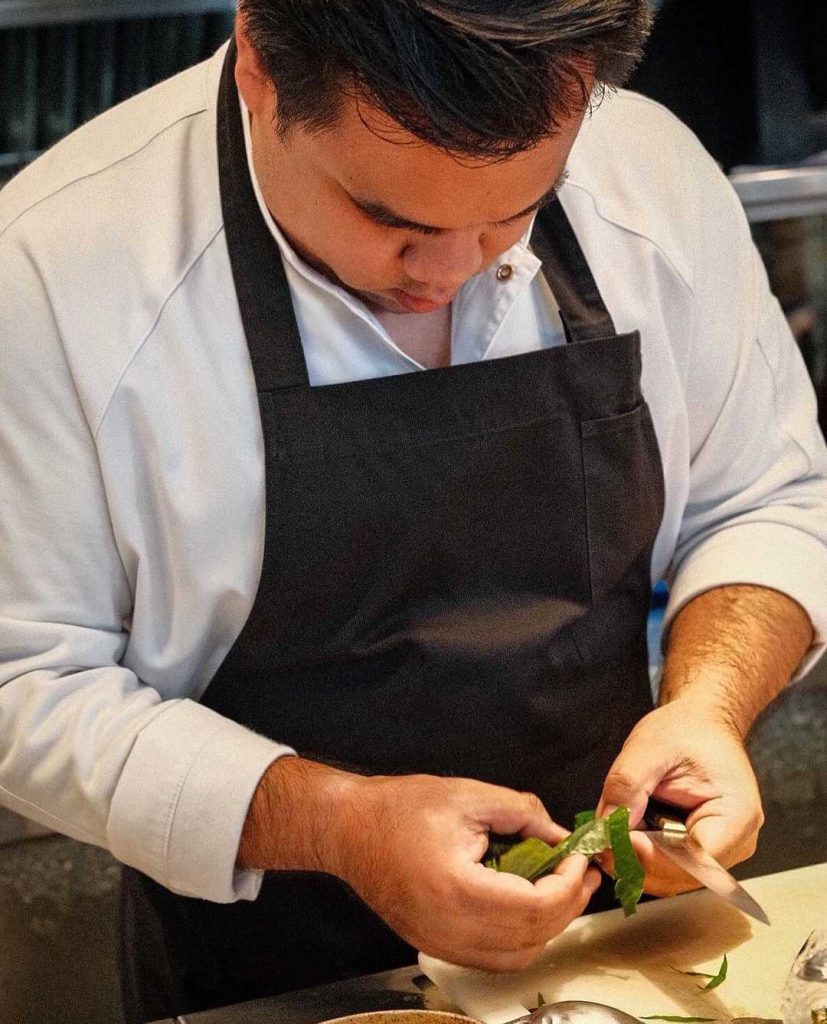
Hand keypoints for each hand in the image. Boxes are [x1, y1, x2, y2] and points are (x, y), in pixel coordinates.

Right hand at [240, 758, 600, 970]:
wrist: (348, 829)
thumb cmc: (401, 808)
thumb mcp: (468, 794)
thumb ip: (521, 812)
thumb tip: (559, 837)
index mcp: (457, 889)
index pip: (534, 906)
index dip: (567, 885)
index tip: (578, 858)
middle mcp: (449, 929)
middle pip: (531, 937)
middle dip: (567, 905)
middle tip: (582, 873)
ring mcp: (440, 944)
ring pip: (516, 957)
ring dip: (547, 927)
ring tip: (562, 889)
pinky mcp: (435, 946)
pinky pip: (492, 958)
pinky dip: (520, 938)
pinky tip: (527, 906)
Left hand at [596, 701, 763, 896]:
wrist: (703, 723)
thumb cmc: (686, 730)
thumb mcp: (649, 747)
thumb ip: (627, 786)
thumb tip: (607, 827)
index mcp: (736, 816)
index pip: (695, 858)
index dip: (654, 856)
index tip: (620, 839)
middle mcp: (736, 844)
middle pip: (682, 875)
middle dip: (637, 861)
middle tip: (602, 839)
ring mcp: (720, 854)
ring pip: (671, 878)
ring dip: (635, 862)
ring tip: (610, 832)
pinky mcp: (700, 853)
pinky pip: (668, 868)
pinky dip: (641, 857)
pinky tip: (625, 834)